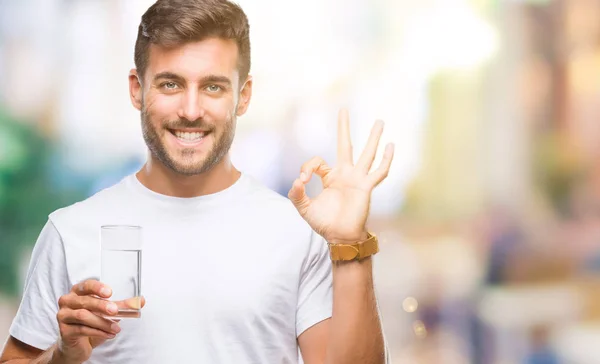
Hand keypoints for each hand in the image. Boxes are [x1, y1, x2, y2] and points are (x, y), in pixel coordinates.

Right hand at [55, 279, 144, 362]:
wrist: (77, 345)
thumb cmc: (91, 323)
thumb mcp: (107, 313)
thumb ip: (122, 306)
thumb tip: (141, 301)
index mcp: (78, 292)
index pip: (86, 285)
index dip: (97, 288)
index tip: (110, 292)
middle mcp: (68, 301)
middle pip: (85, 301)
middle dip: (102, 306)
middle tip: (115, 311)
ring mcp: (63, 315)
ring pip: (83, 316)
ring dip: (103, 322)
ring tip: (117, 328)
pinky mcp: (64, 330)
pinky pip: (82, 329)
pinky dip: (99, 332)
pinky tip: (110, 334)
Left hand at [288, 109, 393, 243]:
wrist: (340, 237)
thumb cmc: (324, 223)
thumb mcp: (304, 208)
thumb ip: (297, 194)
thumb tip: (296, 181)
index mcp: (330, 177)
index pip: (317, 162)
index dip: (307, 167)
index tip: (302, 181)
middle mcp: (345, 174)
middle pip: (345, 145)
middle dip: (344, 127)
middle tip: (343, 109)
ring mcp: (357, 179)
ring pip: (366, 154)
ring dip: (373, 138)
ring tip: (380, 121)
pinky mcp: (366, 187)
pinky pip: (379, 172)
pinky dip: (386, 160)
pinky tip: (391, 146)